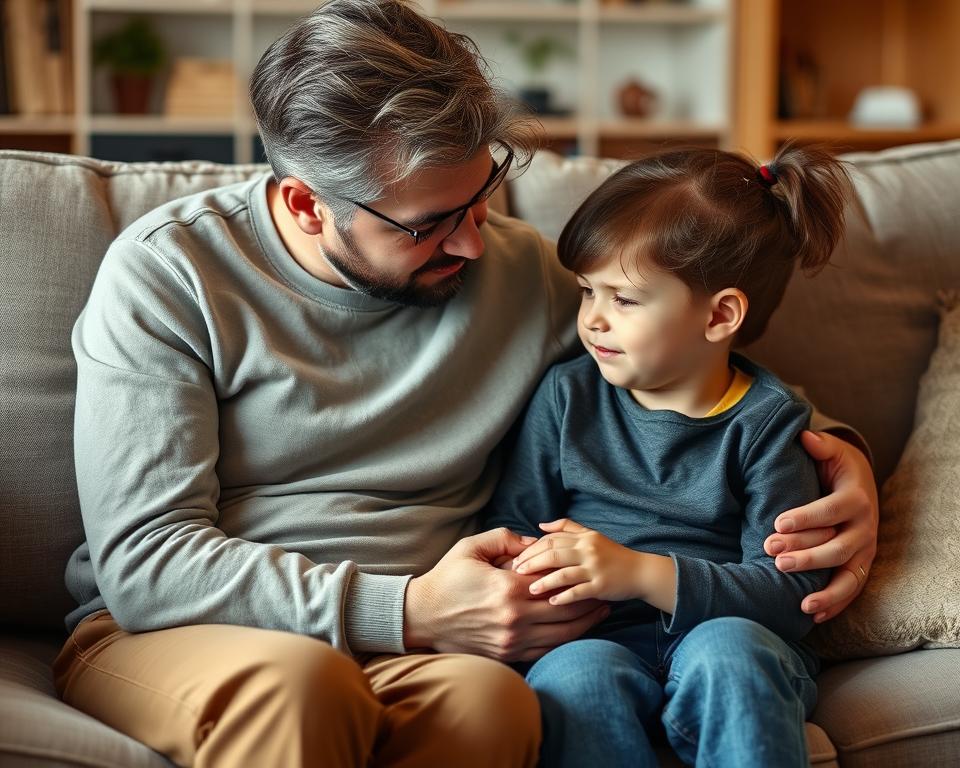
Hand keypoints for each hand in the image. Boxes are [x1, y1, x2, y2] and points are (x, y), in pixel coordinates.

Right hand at [404, 527, 608, 661]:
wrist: (422, 617)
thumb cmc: (446, 579)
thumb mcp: (471, 548)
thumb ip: (505, 538)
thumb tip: (535, 541)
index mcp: (508, 587)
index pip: (553, 581)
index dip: (575, 576)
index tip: (591, 571)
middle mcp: (514, 616)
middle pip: (565, 610)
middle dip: (588, 602)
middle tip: (605, 594)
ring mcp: (511, 639)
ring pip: (560, 634)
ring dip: (584, 624)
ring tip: (600, 613)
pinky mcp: (506, 654)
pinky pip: (544, 650)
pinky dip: (564, 641)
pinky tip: (575, 633)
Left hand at [513, 519, 646, 604]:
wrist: (640, 571)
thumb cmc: (611, 554)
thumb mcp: (591, 535)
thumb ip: (566, 527)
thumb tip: (540, 526)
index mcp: (582, 538)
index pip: (550, 540)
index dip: (531, 549)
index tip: (516, 559)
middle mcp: (587, 550)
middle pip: (553, 554)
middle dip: (532, 563)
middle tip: (515, 572)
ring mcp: (595, 568)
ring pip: (564, 573)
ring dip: (544, 581)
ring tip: (530, 589)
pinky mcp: (602, 586)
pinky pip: (579, 592)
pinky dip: (564, 597)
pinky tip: (551, 602)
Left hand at [763, 430, 878, 622]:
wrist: (861, 483)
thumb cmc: (836, 467)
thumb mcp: (831, 452)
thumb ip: (819, 446)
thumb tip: (804, 436)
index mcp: (856, 498)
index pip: (831, 510)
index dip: (806, 517)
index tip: (778, 522)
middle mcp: (865, 527)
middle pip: (838, 546)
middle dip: (806, 554)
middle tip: (773, 555)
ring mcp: (865, 550)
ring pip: (849, 575)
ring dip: (824, 590)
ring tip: (800, 601)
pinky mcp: (861, 565)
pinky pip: (852, 590)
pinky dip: (835, 604)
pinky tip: (812, 615)